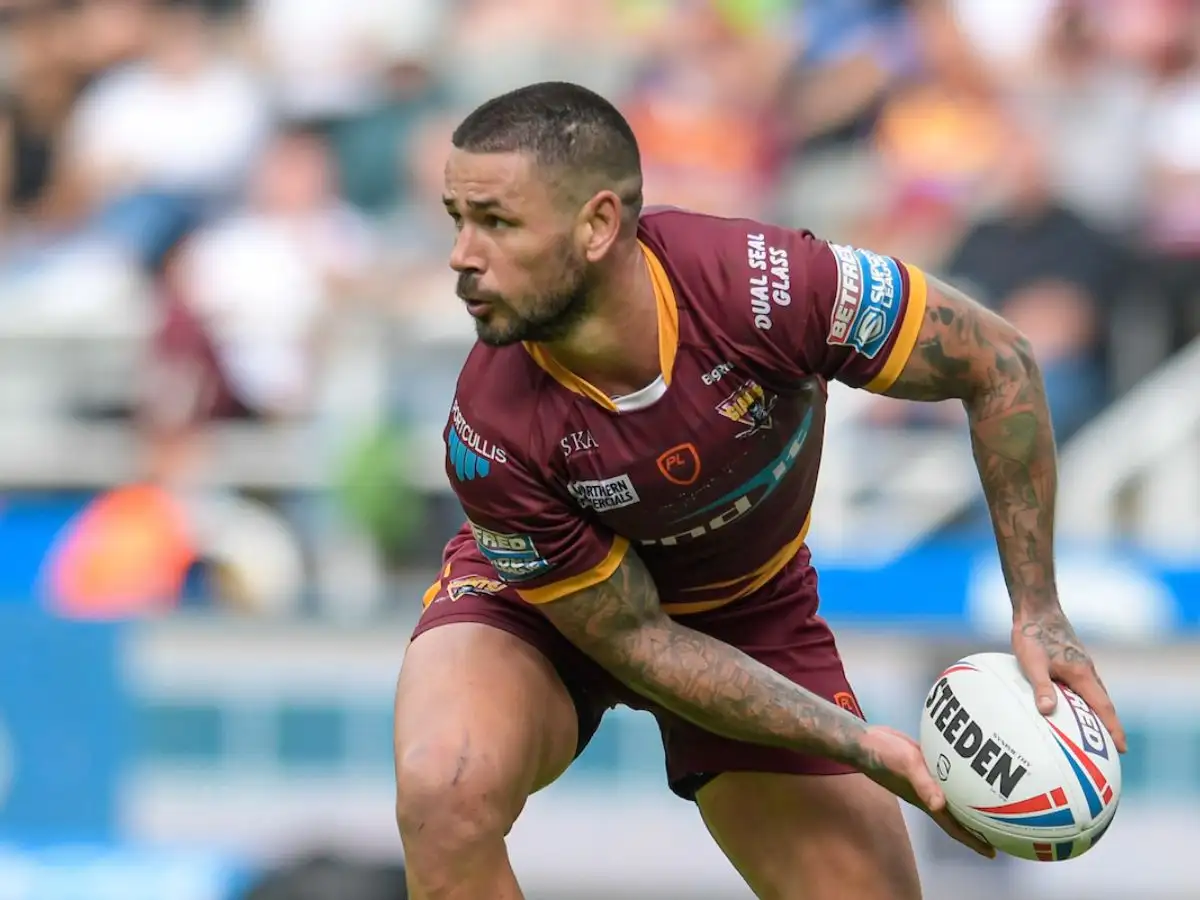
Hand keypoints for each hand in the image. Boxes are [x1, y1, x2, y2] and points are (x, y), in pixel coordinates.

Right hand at [859, 725, 996, 858]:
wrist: (863, 742)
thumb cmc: (883, 755)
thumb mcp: (906, 765)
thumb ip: (922, 783)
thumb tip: (940, 804)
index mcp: (926, 800)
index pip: (953, 827)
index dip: (972, 841)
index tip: (992, 853)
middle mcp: (928, 794)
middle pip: (956, 816)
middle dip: (977, 826)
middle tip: (1002, 829)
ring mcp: (925, 781)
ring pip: (952, 798)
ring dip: (969, 804)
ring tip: (990, 804)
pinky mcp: (922, 765)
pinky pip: (946, 778)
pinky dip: (959, 781)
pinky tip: (968, 773)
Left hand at [1012, 605, 1126, 752]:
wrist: (1036, 608)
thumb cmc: (1033, 634)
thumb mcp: (1033, 663)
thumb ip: (1041, 686)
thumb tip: (1047, 711)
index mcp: (1082, 674)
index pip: (1103, 708)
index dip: (1113, 729)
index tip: (1122, 749)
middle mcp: (1087, 670)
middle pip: (1104, 703)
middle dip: (1110, 725)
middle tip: (1115, 747)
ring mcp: (1081, 663)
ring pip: (1095, 693)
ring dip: (1100, 712)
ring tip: (1100, 730)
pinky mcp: (1072, 657)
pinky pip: (1085, 684)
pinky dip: (1088, 698)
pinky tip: (1078, 702)